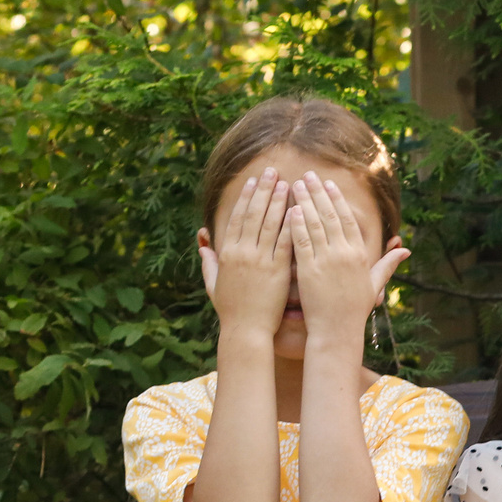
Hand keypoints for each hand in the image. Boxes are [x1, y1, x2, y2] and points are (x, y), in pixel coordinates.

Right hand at [199, 168, 291, 338]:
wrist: (245, 330)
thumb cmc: (231, 310)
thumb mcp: (213, 283)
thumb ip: (208, 262)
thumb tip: (202, 243)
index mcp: (227, 253)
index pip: (238, 217)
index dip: (247, 196)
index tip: (253, 180)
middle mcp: (243, 252)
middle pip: (254, 214)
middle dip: (264, 190)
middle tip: (272, 171)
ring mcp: (260, 260)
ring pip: (270, 224)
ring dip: (279, 201)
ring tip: (288, 183)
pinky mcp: (277, 271)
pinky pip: (285, 242)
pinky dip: (291, 225)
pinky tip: (299, 209)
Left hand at [287, 175, 409, 342]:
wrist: (337, 331)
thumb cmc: (355, 310)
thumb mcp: (374, 284)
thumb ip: (388, 264)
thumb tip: (406, 249)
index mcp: (360, 254)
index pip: (348, 219)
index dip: (337, 199)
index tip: (328, 183)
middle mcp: (345, 254)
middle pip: (330, 215)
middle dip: (318, 192)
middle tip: (308, 175)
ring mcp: (327, 261)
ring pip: (314, 224)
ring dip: (304, 201)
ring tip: (295, 185)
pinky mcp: (309, 270)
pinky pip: (302, 241)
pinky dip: (296, 223)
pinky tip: (290, 209)